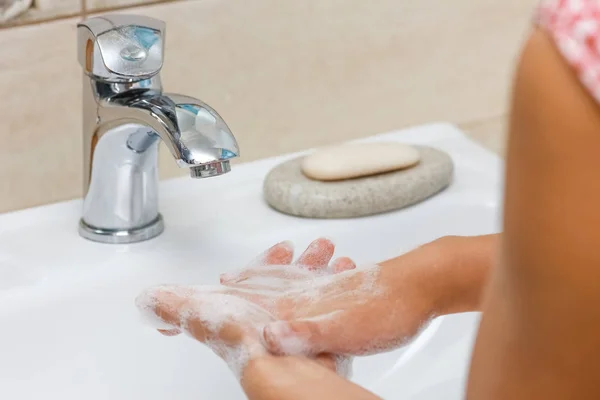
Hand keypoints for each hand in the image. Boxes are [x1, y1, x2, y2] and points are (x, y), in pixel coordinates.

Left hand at [135, 238, 355, 377]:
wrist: (285, 369)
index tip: (285, 248)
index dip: (269, 262)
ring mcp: (297, 325)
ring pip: (313, 289)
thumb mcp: (201, 312)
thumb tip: (146, 300)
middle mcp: (273, 316)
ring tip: (336, 256)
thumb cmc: (244, 340)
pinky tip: (347, 277)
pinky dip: (338, 287)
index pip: (258, 278)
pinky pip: (330, 303)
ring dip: (322, 270)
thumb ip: (175, 305)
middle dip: (305, 261)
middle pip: (290, 281)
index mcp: (247, 307)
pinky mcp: (319, 334)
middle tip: (321, 246)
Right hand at [222, 242, 438, 357]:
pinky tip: (302, 293)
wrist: (426, 281)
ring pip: (290, 284)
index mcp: (303, 302)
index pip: (256, 296)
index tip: (213, 286)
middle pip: (267, 285)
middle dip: (244, 282)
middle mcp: (310, 294)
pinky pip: (312, 290)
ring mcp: (327, 292)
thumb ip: (307, 331)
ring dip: (269, 280)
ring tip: (248, 277)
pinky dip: (299, 287)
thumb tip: (268, 337)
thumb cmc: (389, 305)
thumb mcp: (345, 326)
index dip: (232, 293)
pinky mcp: (344, 297)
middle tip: (223, 279)